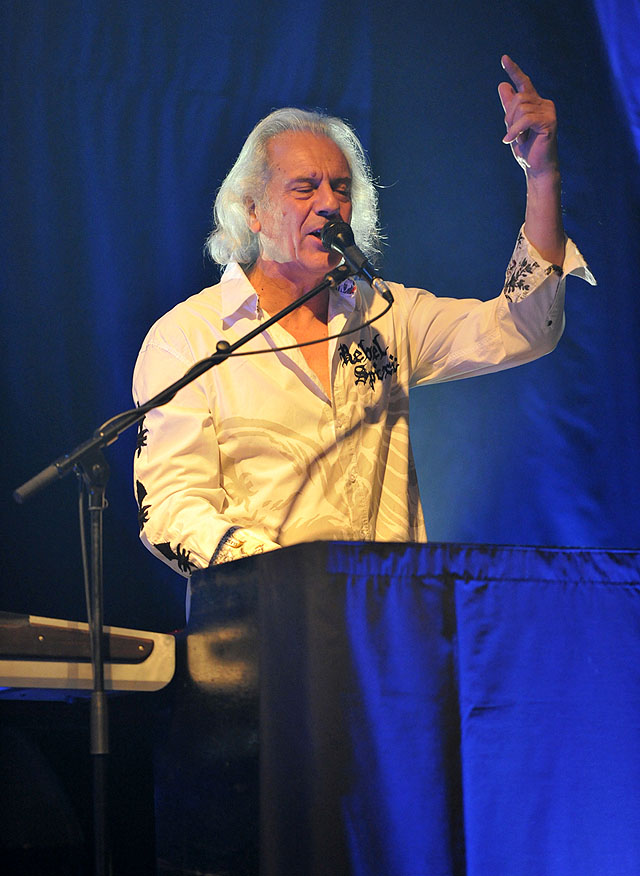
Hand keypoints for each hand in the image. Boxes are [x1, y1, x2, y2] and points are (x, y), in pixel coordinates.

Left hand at [498, 55, 558, 178]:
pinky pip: (526, 118)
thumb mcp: (512, 127)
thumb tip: (502, 85)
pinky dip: (515, 130)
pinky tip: (511, 140)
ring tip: (517, 139)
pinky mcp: (550, 121)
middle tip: (511, 134)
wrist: (537, 168)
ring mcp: (549, 111)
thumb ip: (509, 108)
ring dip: (513, 126)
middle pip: (518, 98)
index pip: (523, 83)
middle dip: (509, 117)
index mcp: (535, 103)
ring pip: (521, 108)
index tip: (504, 58)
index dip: (513, 71)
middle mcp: (544, 103)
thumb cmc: (526, 150)